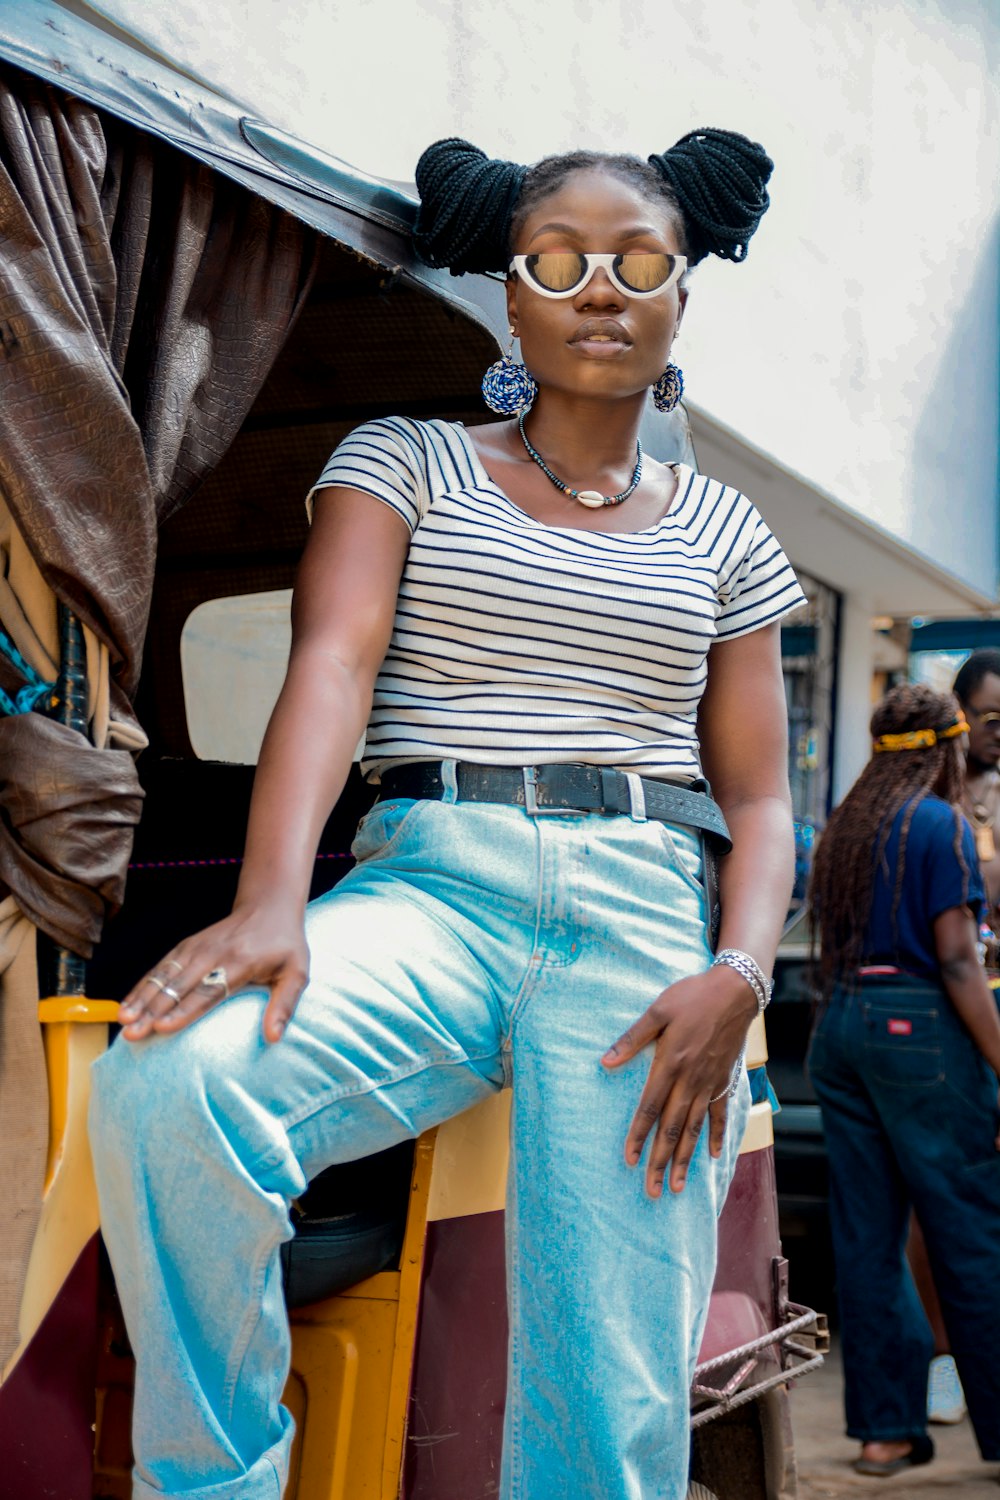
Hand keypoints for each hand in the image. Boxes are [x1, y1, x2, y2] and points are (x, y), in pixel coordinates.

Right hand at [117, 901, 308, 1043]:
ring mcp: (196, 948)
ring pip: (163, 975)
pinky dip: (142, 986)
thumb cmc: (285, 945)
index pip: (208, 990)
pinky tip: (127, 1004)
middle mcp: (213, 953)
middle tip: (131, 1033)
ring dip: (141, 998)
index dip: (184, 1010)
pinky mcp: (186, 946)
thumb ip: (285, 1005)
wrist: (269, 906)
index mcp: (240, 962)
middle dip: (152, 1010)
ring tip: (122, 1021)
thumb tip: (273, 1038)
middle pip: (178, 986)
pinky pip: (160, 967)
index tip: (162, 1028)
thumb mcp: (297, 973)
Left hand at [601, 966, 755, 1197]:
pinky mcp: (724, 1081)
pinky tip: (712, 1156)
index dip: (638, 1136)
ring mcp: (709, 1084)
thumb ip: (632, 1038)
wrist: (734, 992)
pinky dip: (715, 1135)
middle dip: (660, 1161)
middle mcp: (690, 1080)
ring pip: (694, 1129)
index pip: (649, 1109)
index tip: (629, 1161)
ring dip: (684, 1158)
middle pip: (671, 1128)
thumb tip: (605, 1061)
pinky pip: (719, 1114)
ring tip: (677, 1185)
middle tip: (652, 1190)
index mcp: (670, 1064)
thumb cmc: (691, 997)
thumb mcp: (658, 1011)